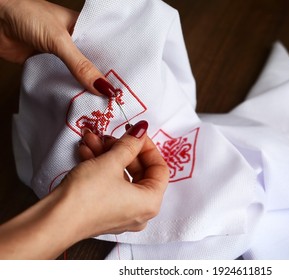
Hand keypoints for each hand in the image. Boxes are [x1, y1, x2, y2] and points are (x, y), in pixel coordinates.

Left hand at [0, 0, 107, 95]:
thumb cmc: (25, 14)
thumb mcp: (59, 40)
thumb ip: (81, 65)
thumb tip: (103, 87)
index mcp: (83, 28)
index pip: (106, 48)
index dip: (116, 64)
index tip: (126, 83)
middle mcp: (74, 41)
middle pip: (93, 64)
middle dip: (102, 79)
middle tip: (115, 97)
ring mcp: (59, 54)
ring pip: (78, 73)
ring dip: (85, 86)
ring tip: (101, 101)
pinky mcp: (46, 65)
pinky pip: (62, 79)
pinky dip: (68, 88)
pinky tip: (79, 98)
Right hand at [0, 120, 168, 258]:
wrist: (54, 220)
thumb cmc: (87, 195)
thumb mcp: (111, 162)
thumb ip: (130, 144)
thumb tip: (141, 131)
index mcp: (150, 202)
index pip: (160, 169)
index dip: (147, 147)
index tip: (136, 133)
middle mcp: (140, 212)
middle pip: (139, 172)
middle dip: (122, 149)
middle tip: (110, 136)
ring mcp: (122, 214)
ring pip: (121, 177)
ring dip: (107, 155)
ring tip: (92, 140)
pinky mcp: (105, 213)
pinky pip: (109, 186)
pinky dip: (100, 168)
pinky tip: (86, 152)